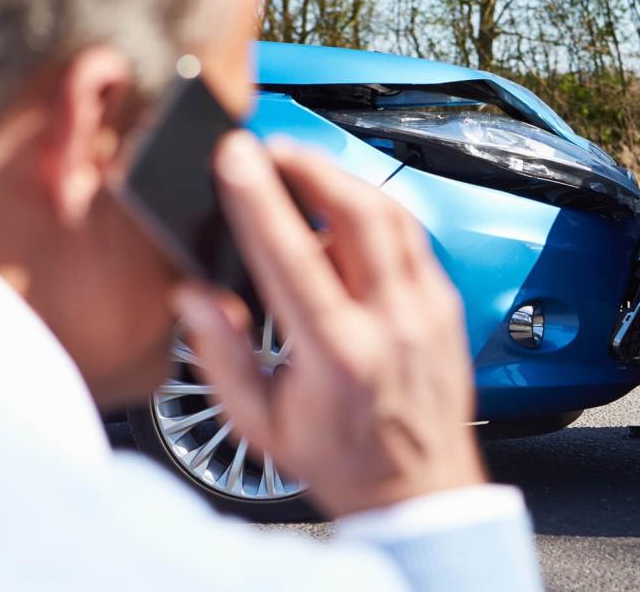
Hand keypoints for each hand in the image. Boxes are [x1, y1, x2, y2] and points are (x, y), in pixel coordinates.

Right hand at [174, 131, 484, 517]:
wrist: (420, 491)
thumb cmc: (342, 461)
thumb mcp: (261, 424)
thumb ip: (221, 356)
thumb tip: (193, 295)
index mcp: (338, 355)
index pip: (293, 256)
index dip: (259, 198)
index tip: (234, 156)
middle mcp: (392, 324)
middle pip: (358, 212)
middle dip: (309, 164)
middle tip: (270, 149)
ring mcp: (428, 310)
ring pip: (392, 215)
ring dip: (343, 180)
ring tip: (302, 170)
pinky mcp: (446, 305)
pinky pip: (412, 237)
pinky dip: (375, 212)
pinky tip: (345, 213)